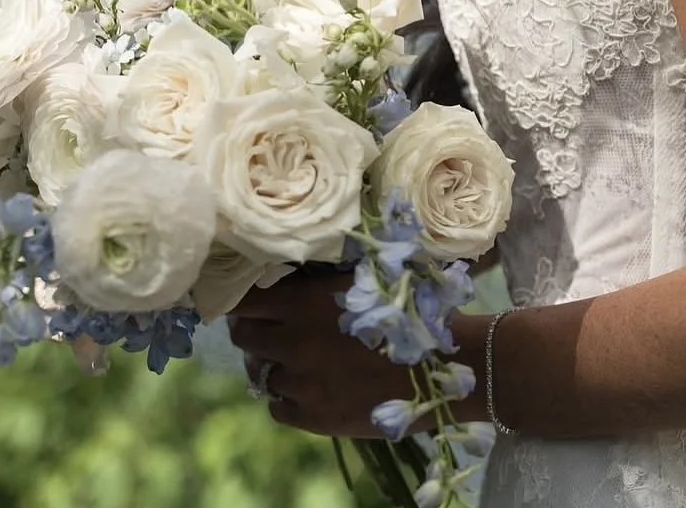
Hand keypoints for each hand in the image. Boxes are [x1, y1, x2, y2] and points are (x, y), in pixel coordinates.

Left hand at [227, 263, 423, 436]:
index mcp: (303, 302)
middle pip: (244, 336)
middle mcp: (292, 342)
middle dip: (254, 329)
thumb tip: (292, 267)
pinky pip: (279, 407)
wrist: (441, 367)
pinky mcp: (312, 418)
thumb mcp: (367, 277)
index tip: (252, 300)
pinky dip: (289, 396)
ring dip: (277, 364)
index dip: (244, 300)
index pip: (245, 300)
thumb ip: (324, 275)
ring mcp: (299, 384)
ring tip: (303, 359)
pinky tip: (314, 386)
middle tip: (276, 328)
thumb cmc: (410, 309)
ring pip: (263, 374)